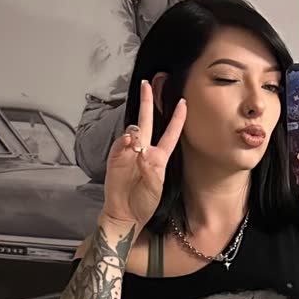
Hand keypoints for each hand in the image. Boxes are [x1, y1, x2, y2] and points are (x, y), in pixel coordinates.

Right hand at [102, 79, 186, 229]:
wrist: (124, 214)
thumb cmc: (143, 203)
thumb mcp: (155, 189)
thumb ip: (151, 171)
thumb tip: (143, 152)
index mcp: (159, 157)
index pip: (170, 133)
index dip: (177, 118)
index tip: (183, 102)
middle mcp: (144, 151)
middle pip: (147, 122)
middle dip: (146, 102)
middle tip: (146, 84)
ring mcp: (129, 153)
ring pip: (133, 131)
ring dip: (136, 131)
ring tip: (136, 142)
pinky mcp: (115, 158)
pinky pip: (120, 144)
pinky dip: (124, 142)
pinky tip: (129, 145)